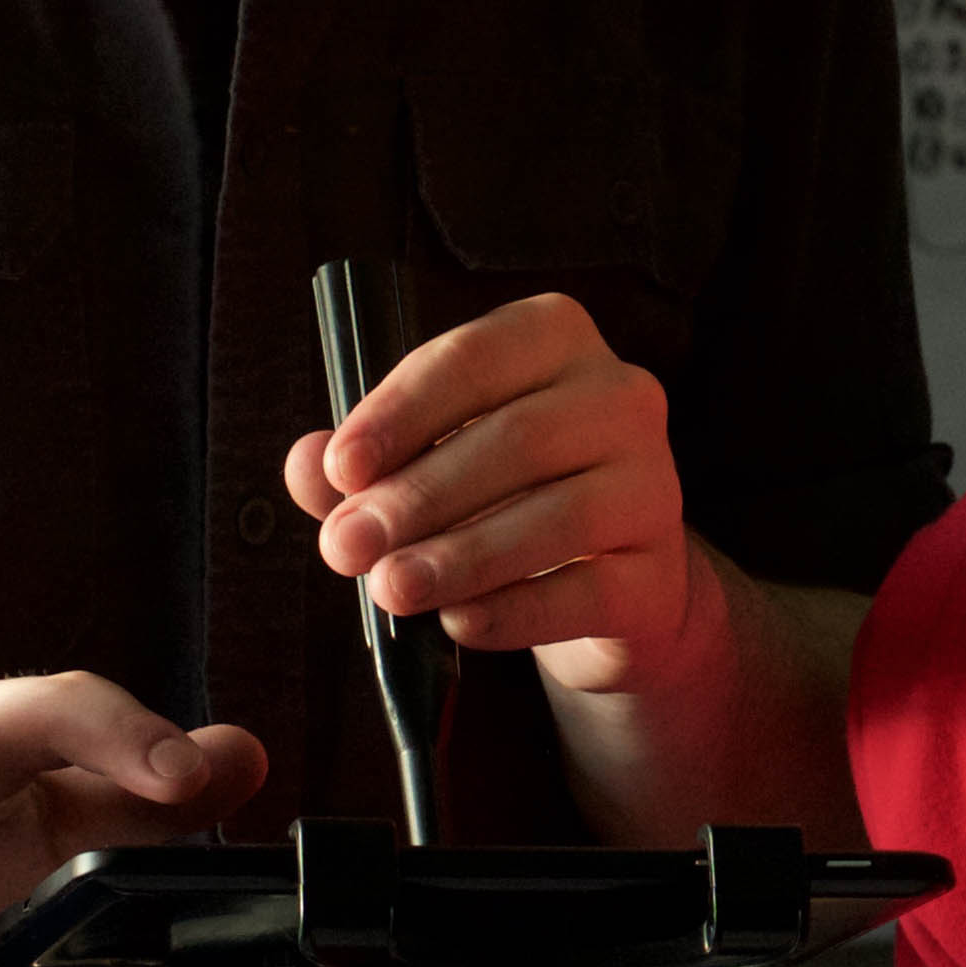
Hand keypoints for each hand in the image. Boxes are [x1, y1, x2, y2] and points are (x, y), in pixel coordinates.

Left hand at [284, 292, 700, 696]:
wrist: (603, 586)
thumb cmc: (501, 499)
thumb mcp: (425, 466)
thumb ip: (363, 462)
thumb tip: (306, 464)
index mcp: (553, 341)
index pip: (473, 358)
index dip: (402, 412)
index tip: (340, 468)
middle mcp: (619, 396)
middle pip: (517, 438)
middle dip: (418, 496)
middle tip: (346, 545)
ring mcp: (653, 485)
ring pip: (559, 516)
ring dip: (461, 556)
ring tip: (391, 589)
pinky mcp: (660, 573)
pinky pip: (588, 592)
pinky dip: (516, 612)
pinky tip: (459, 625)